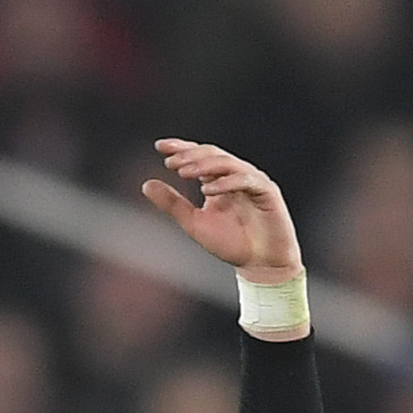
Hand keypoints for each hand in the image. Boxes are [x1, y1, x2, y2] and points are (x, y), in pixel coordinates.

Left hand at [140, 140, 301, 280]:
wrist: (261, 265)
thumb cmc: (231, 244)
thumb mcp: (194, 223)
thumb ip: (172, 204)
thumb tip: (146, 185)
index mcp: (218, 180)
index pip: (199, 156)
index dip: (181, 148)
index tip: (160, 147)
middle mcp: (236, 175)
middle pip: (212, 154)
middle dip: (190, 155)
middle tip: (171, 162)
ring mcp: (252, 181)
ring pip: (228, 163)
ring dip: (205, 166)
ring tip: (184, 172)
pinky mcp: (266, 191)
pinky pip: (245, 180)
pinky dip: (226, 183)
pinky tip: (207, 190)